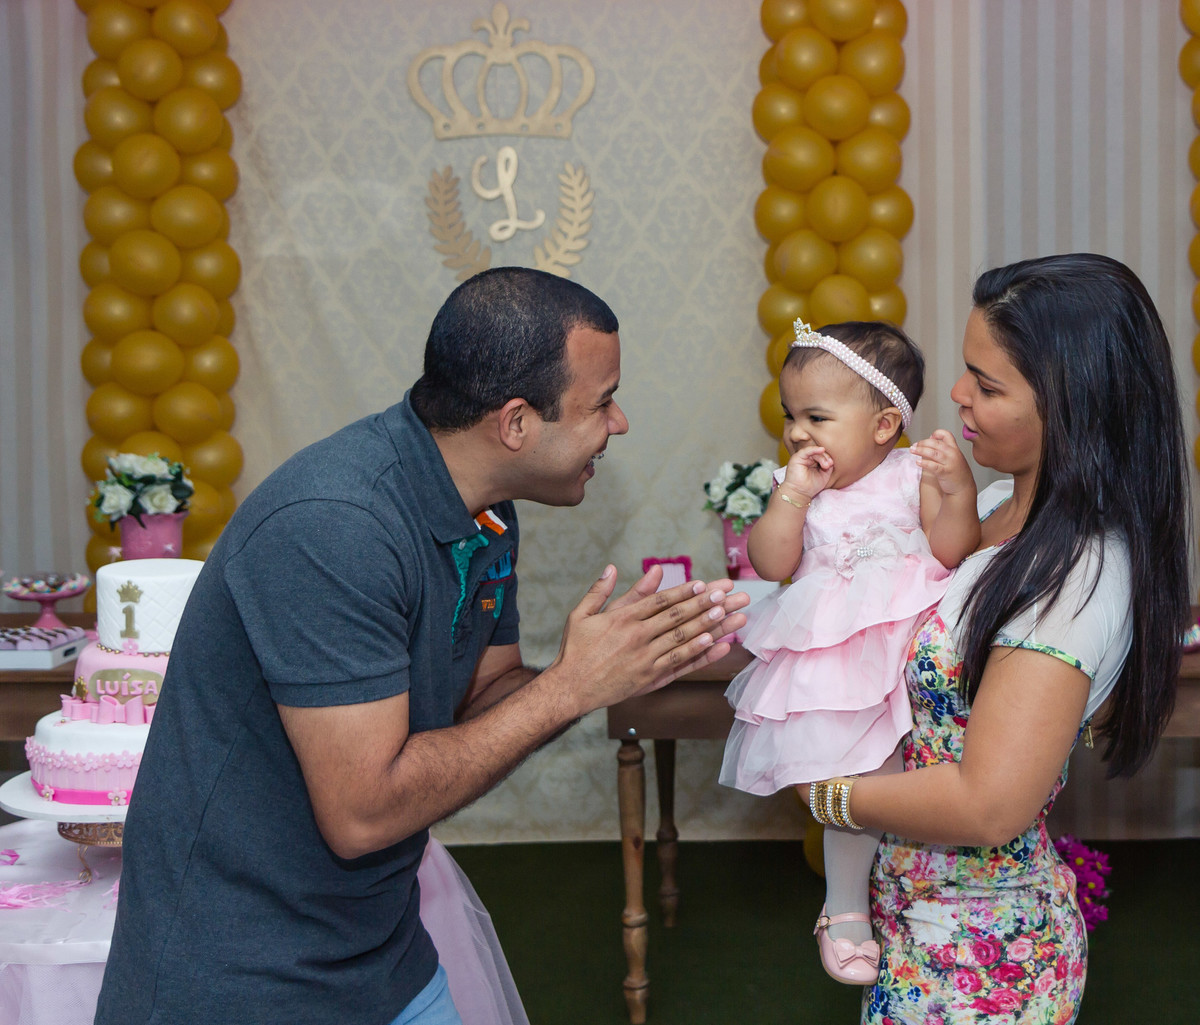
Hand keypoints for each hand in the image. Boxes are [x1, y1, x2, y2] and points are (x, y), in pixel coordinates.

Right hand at [548, 566, 750, 714]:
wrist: (570, 688)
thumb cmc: (575, 649)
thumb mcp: (582, 614)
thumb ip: (601, 591)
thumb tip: (613, 567)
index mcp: (622, 619)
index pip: (661, 601)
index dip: (684, 592)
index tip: (706, 584)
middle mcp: (637, 637)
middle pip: (679, 618)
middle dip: (707, 604)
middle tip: (730, 595)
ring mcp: (646, 660)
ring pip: (684, 640)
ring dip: (711, 626)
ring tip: (733, 616)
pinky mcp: (650, 679)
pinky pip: (680, 664)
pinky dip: (700, 655)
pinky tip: (718, 644)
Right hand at [781, 445, 832, 500]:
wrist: (800, 494)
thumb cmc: (811, 486)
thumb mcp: (824, 475)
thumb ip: (828, 465)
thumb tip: (831, 459)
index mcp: (812, 462)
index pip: (821, 455)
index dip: (827, 458)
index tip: (831, 464)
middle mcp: (807, 458)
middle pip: (818, 453)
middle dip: (826, 457)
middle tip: (828, 465)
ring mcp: (801, 458)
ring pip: (814, 452)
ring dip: (822, 457)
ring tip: (825, 466)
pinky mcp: (796, 458)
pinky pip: (806, 451)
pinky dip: (814, 449)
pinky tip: (821, 450)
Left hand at [911, 430, 973, 495]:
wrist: (964, 487)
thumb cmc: (956, 472)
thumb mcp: (952, 457)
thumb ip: (943, 448)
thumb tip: (930, 438)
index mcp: (954, 448)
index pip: (946, 435)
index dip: (937, 433)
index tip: (929, 437)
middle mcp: (952, 454)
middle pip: (936, 443)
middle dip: (923, 443)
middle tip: (914, 445)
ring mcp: (949, 463)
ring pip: (933, 453)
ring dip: (920, 450)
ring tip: (912, 450)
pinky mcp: (945, 472)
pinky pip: (933, 466)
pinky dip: (924, 463)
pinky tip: (918, 462)